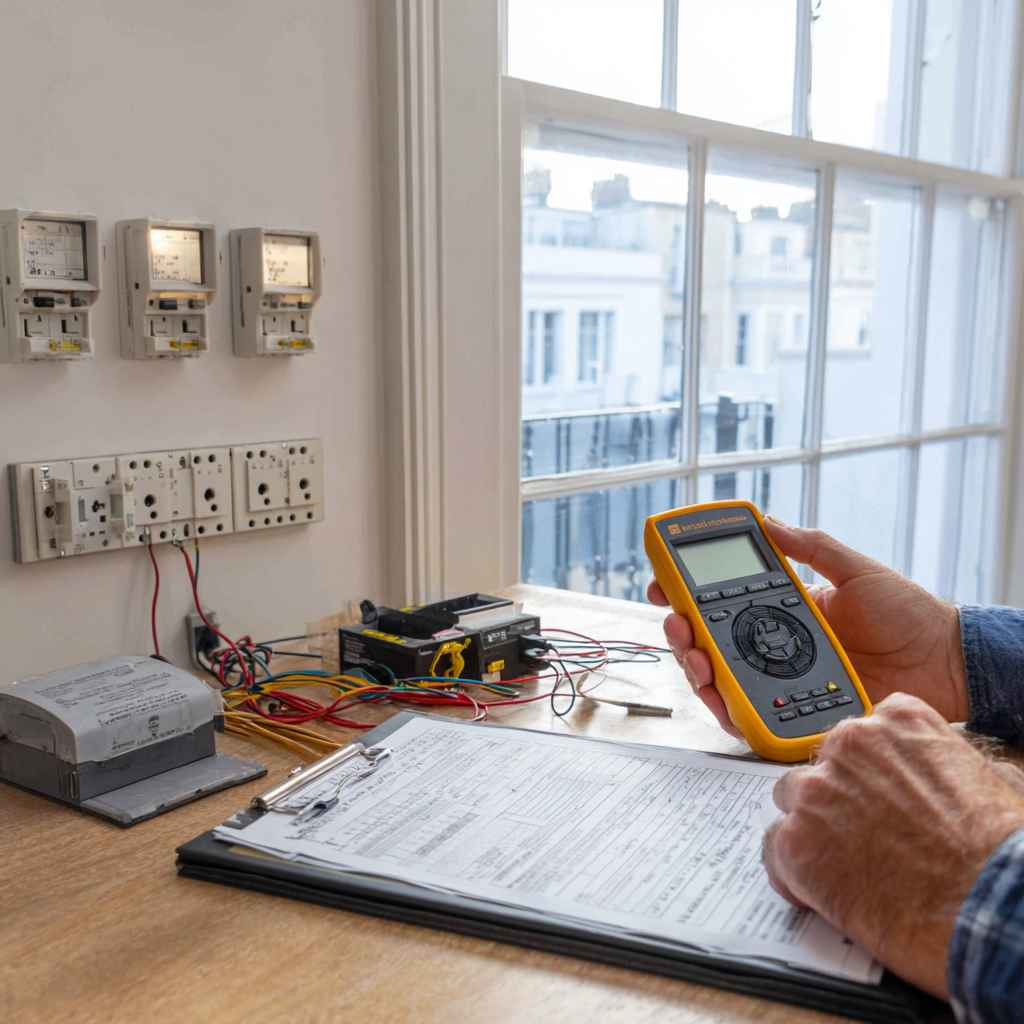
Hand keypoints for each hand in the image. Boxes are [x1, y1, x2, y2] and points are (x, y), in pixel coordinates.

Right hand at [648, 517, 968, 736]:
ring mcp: (782, 680)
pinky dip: (727, 710)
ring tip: (694, 658)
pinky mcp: (794, 712)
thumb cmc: (907, 614)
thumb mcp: (855, 570)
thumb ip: (809, 546)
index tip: (663, 583)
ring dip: (695, 670)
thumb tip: (768, 521)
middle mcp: (774, 646)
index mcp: (783, 609)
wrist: (946, 661)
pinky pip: (749, 716)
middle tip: (677, 623)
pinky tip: (718, 697)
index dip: (686, 594)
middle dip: (682, 634)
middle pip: (710, 644)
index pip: (721, 601)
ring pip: (720, 681)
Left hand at [763, 693, 1023, 996]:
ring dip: (811, 830)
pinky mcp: (795, 841)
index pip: (861, 734)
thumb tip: (956, 775)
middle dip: (835, 799)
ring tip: (844, 865)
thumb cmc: (999, 850)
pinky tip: (819, 890)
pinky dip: (793, 872)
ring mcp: (816, 791)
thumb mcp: (993, 781)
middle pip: (821, 765)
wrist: (990, 904)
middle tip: (862, 837)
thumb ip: (949, 762)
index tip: (877, 797)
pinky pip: (775, 850)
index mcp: (897, 721)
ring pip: (792, 801)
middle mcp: (848, 745)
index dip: (866, 772)